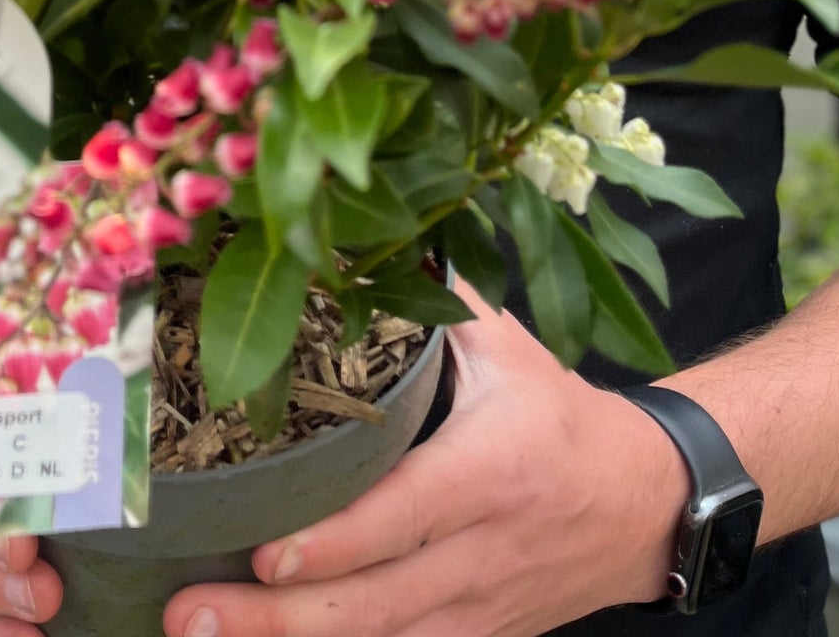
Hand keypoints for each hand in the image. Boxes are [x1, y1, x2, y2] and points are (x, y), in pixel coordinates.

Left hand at [164, 281, 688, 636]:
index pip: (403, 516)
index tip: (261, 552)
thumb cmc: (556, 411)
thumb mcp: (505, 346)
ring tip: (201, 636)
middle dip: (279, 617)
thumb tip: (343, 241)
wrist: (649, 504)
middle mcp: (483, 551)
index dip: (332, 541)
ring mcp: (480, 608)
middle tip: (190, 614)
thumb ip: (428, 301)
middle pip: (374, 601)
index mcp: (489, 471)